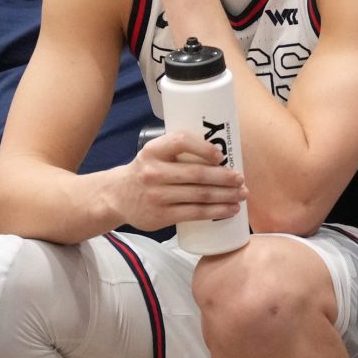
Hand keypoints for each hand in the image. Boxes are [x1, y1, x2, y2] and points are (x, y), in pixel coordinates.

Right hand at [105, 131, 247, 231]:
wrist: (116, 197)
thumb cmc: (146, 172)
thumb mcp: (154, 155)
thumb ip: (179, 152)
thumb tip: (223, 157)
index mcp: (153, 151)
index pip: (181, 141)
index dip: (204, 147)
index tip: (221, 156)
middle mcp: (153, 172)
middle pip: (198, 174)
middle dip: (225, 177)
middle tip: (241, 179)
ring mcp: (157, 195)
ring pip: (200, 195)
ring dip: (226, 196)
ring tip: (241, 195)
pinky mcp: (161, 216)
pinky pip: (195, 213)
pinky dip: (217, 211)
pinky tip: (230, 210)